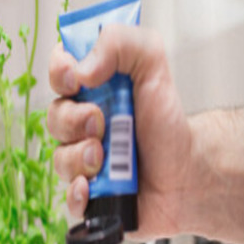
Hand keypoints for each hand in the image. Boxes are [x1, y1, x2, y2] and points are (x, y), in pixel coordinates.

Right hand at [47, 27, 196, 238]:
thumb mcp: (153, 67)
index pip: (59, 73)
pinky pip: (68, 199)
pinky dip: (77, 194)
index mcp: (94, 93)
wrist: (189, 173)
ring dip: (81, 158)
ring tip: (107, 160)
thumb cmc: (169, 124)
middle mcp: (84, 127)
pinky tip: (92, 188)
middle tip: (101, 124)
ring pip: (59, 159)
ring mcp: (85, 163)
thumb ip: (122, 44)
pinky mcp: (92, 197)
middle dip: (74, 121)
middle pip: (54, 118)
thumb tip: (81, 68)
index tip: (75, 80)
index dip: (59, 74)